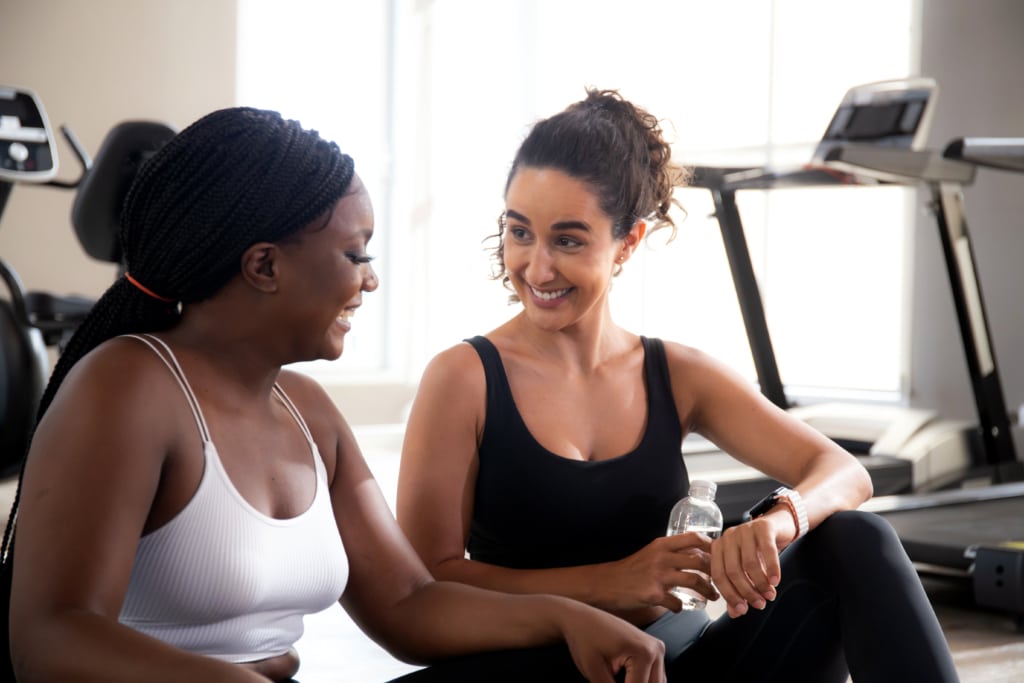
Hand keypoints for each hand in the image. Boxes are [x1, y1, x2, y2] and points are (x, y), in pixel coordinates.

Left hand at [558, 601, 665, 682]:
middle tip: (608, 680)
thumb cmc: (585, 641)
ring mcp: (657, 649)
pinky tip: (621, 678)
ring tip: (610, 677)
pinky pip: (654, 678)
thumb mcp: (594, 672)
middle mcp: (656, 650)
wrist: (581, 618)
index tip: (604, 682)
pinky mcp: (654, 651)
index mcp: (644, 653)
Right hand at [602, 534, 716, 612]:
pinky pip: (677, 602)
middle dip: (715, 571)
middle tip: (721, 580)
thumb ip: (670, 553)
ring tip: (713, 596)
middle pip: (699, 561)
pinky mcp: (653, 594)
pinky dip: (681, 607)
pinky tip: (680, 608)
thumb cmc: (630, 569)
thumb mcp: (650, 553)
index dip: (711, 546)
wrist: (607, 583)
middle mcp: (662, 557)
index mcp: (662, 544)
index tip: (720, 555)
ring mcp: (658, 576)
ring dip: (708, 590)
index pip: (693, 538)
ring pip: (694, 581)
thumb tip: (695, 556)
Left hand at [711, 508, 792, 617]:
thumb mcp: (747, 570)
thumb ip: (739, 589)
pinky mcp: (763, 526)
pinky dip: (772, 569)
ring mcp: (744, 529)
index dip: (730, 595)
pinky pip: (767, 551)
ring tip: (770, 595)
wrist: (778, 527)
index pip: (718, 575)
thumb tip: (735, 613)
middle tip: (760, 604)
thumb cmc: (759, 551)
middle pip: (733, 571)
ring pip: (749, 563)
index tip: (742, 610)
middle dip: (747, 592)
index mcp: (718, 548)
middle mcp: (728, 537)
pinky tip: (776, 581)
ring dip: (760, 583)